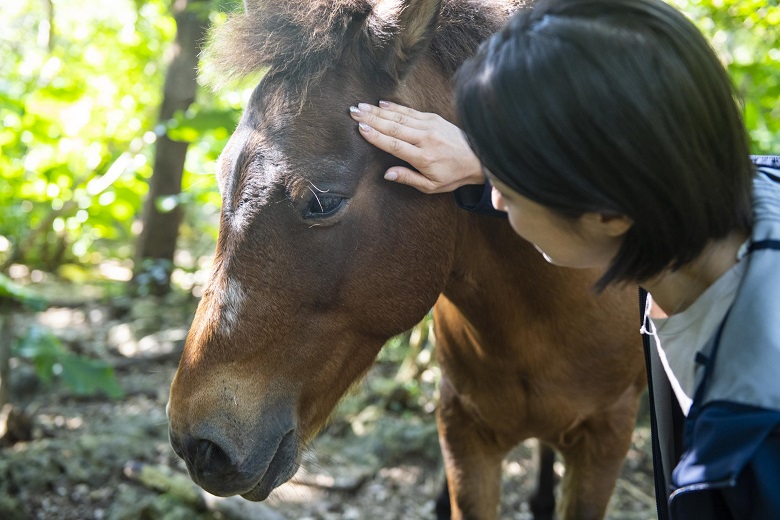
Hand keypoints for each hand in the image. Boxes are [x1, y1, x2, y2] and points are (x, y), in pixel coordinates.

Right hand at [349, 100, 483, 193]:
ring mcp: (430, 125)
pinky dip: (395, 107)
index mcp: (423, 157)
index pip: (394, 145)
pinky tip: (381, 103)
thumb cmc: (453, 175)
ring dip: (379, 111)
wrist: (478, 158)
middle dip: (371, 118)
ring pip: (400, 116)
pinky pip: (410, 111)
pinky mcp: (434, 118)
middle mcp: (425, 139)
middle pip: (393, 126)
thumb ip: (408, 179)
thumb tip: (387, 174)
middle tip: (354, 111)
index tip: (360, 128)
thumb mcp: (431, 186)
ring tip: (362, 106)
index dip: (376, 136)